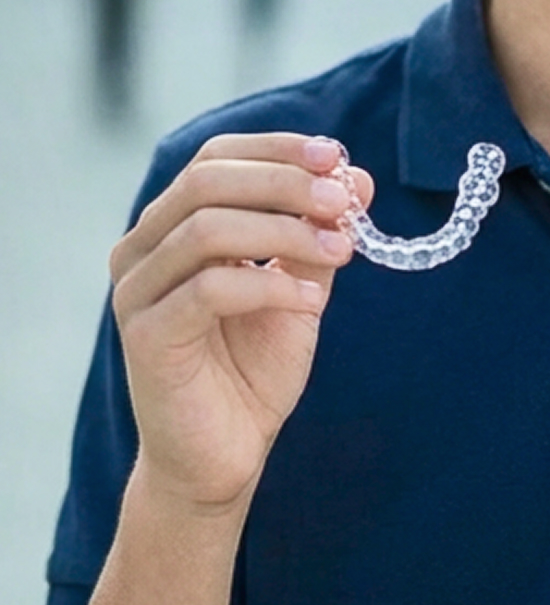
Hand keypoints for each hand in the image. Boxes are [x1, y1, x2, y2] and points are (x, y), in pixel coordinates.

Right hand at [109, 133, 373, 511]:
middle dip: (285, 182)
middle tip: (343, 202)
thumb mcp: (299, 284)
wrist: (224, 456)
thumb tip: (358, 177)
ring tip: (340, 251)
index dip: (277, 149)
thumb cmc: (253, 366)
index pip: (215, 157)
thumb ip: (318, 231)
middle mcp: (142, 249)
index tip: (336, 157)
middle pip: (207, 181)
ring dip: (286, 231)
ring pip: (208, 228)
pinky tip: (311, 301)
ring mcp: (136, 292)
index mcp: (172, 225)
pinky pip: (209, 289)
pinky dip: (271, 285)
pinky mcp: (146, 337)